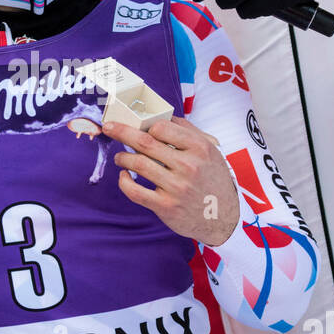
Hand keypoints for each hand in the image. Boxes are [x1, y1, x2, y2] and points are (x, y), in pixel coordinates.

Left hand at [104, 115, 240, 246]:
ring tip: (120, 157)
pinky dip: (124, 181)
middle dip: (121, 132)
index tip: (135, 125)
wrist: (224, 217)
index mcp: (199, 148)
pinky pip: (135, 191)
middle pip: (145, 142)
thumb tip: (162, 117)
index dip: (144, 125)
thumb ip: (189, 132)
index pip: (162, 127)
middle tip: (109, 127)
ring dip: (122, 157)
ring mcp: (176, 187)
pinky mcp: (166, 206)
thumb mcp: (211, 151)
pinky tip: (124, 176)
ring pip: (138, 164)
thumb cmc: (213, 179)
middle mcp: (188, 166)